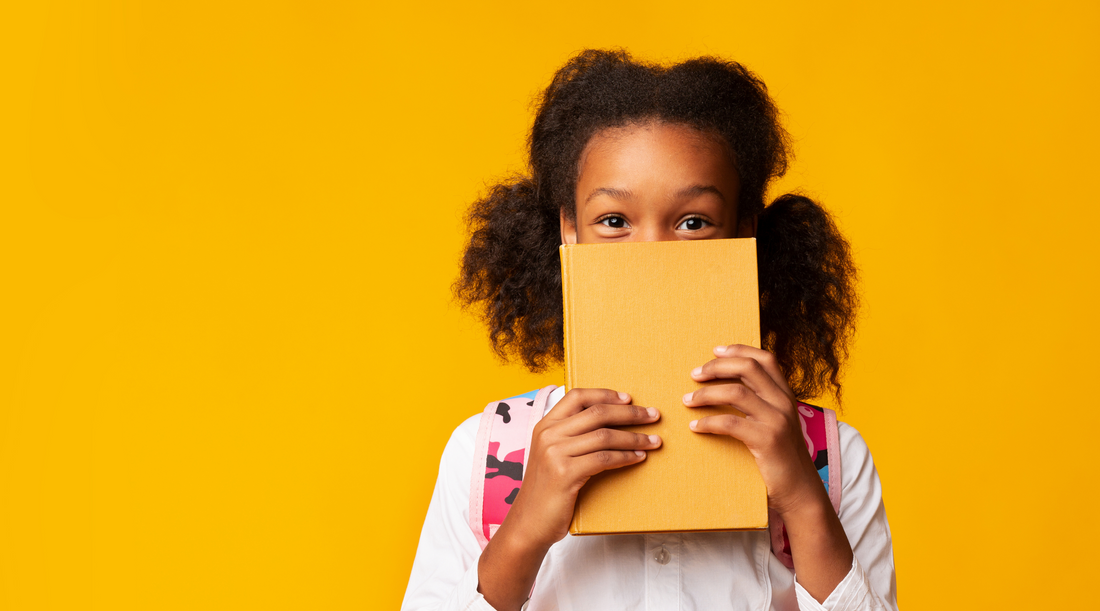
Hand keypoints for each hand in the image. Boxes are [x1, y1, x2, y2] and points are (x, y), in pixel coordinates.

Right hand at [477, 388, 660, 609]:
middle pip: (597, 413)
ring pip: (604, 435)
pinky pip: (604, 458)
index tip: (629, 399)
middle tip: (654, 415)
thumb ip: (570, 437)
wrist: (529, 523)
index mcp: (545, 425)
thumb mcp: (551, 455)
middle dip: (630, 413)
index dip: (605, 394)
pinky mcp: (565, 473)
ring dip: (635, 437)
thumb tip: (609, 424)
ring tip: (654, 441)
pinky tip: (638, 458)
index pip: (577, 396)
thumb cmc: (547, 490)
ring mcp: (555, 453)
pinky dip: (625, 457)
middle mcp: (548, 434)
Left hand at [682, 344, 822, 516]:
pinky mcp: (767, 440)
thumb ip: (761, 406)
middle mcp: (783, 403)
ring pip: (735, 392)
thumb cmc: (781, 460)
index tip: (715, 351)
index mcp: (786, 396)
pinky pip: (730, 423)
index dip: (739, 350)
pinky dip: (708, 422)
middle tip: (694, 374)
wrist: (801, 492)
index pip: (765, 359)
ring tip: (687, 400)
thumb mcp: (777, 425)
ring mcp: (777, 420)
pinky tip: (695, 426)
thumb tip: (728, 390)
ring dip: (706, 394)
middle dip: (717, 366)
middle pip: (748, 367)